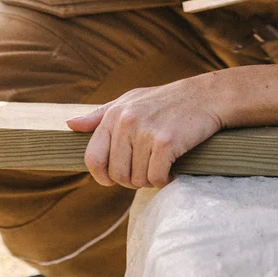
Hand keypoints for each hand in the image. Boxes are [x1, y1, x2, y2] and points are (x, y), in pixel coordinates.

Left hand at [67, 81, 224, 188]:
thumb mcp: (130, 101)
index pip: (93, 158)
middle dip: (131, 180)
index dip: (102, 176)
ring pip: (137, 178)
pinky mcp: (166, 142)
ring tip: (161, 167)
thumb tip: (70, 124)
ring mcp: (146, 132)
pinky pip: (156, 177)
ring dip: (150, 180)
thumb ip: (100, 115)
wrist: (207, 96)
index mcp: (114, 114)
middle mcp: (126, 122)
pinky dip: (165, 180)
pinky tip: (173, 170)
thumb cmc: (167, 101)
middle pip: (117, 174)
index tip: (115, 178)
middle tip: (147, 170)